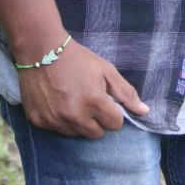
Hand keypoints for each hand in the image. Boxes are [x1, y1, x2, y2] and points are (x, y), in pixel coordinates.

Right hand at [18, 39, 149, 138]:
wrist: (41, 50)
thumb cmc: (77, 58)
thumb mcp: (105, 69)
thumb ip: (126, 92)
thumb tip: (144, 112)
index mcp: (94, 102)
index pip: (115, 124)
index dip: (113, 112)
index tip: (105, 100)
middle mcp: (75, 116)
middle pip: (97, 134)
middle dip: (97, 120)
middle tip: (88, 100)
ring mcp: (56, 121)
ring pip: (77, 134)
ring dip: (79, 122)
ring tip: (72, 100)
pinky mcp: (40, 122)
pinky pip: (57, 130)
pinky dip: (60, 120)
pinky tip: (57, 102)